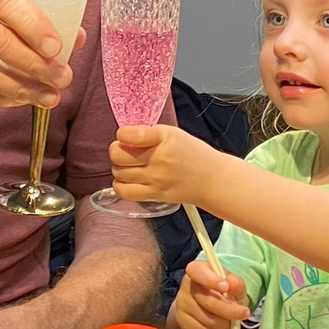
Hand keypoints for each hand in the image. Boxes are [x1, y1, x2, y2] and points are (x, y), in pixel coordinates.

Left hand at [109, 123, 225, 207]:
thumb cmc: (192, 154)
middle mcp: (158, 159)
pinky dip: (120, 186)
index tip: (125, 135)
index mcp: (163, 138)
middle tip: (125, 151)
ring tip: (130, 166)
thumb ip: (147, 133)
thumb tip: (122, 136)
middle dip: (117, 151)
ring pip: (118, 173)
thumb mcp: (173, 133)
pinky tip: (127, 180)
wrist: (212, 179)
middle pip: (118, 155)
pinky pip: (125, 192)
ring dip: (119, 168)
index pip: (130, 135)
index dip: (122, 134)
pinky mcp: (154, 195)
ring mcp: (155, 179)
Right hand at [168, 258, 250, 328]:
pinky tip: (218, 324)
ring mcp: (181, 304)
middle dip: (229, 310)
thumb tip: (232, 283)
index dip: (210, 280)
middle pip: (207, 300)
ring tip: (229, 319)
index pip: (198, 272)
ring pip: (206, 319)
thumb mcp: (233, 284)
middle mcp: (186, 285)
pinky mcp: (182, 320)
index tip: (226, 287)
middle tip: (244, 313)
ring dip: (223, 323)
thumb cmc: (223, 291)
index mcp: (197, 270)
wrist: (211, 304)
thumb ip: (236, 283)